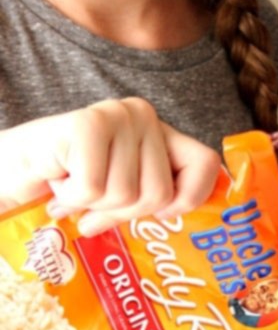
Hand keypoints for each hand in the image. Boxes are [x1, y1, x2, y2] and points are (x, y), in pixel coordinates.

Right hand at [0, 97, 220, 234]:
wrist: (16, 170)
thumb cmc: (74, 186)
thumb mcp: (125, 196)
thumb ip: (157, 199)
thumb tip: (188, 211)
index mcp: (162, 132)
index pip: (206, 164)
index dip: (189, 198)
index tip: (164, 213)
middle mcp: (144, 116)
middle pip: (158, 194)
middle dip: (123, 213)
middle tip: (96, 203)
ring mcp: (117, 116)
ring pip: (125, 195)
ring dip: (93, 206)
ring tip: (76, 189)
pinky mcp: (87, 124)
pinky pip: (95, 189)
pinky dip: (72, 199)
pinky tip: (61, 183)